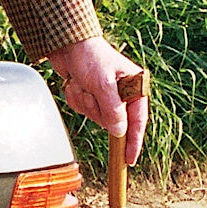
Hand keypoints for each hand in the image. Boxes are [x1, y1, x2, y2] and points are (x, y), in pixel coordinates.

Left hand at [46, 36, 148, 165]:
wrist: (67, 47)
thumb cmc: (90, 58)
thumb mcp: (102, 84)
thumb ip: (113, 109)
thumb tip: (121, 132)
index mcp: (134, 85)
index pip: (138, 120)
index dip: (134, 141)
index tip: (129, 160)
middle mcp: (124, 92)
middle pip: (113, 121)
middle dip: (97, 109)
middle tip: (90, 90)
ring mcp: (107, 97)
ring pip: (97, 117)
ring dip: (86, 104)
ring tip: (83, 83)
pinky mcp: (93, 98)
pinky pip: (85, 111)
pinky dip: (78, 101)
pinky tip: (77, 85)